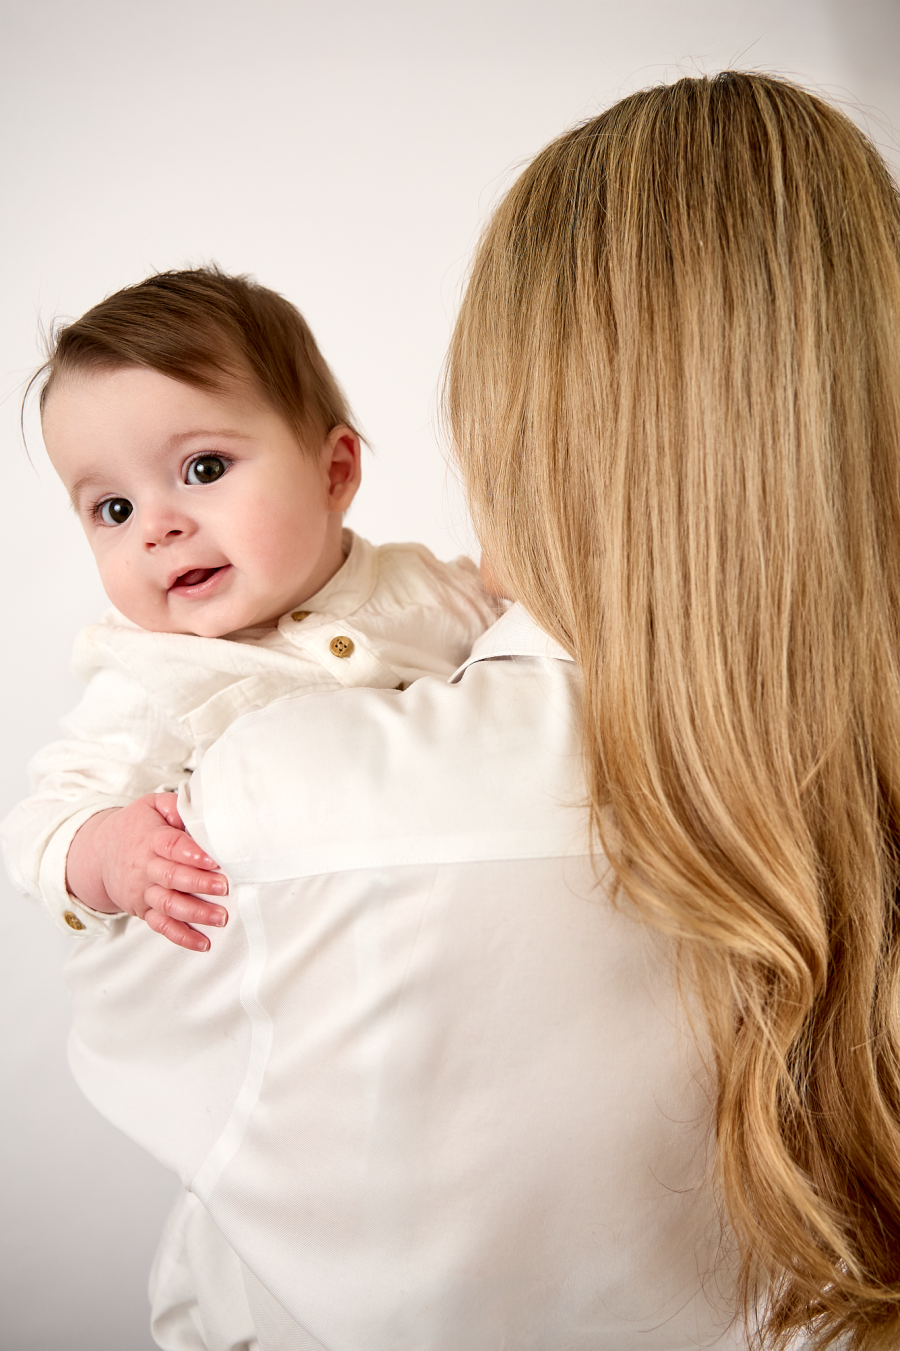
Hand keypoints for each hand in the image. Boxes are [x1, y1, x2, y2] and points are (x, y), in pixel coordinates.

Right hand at [65, 793, 227, 951]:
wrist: (99, 852)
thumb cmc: (135, 827)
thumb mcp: (151, 806)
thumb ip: (175, 806)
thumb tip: (199, 812)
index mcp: (150, 839)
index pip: (171, 846)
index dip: (191, 854)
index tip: (213, 860)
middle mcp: (145, 868)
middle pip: (172, 877)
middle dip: (199, 884)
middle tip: (224, 887)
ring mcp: (143, 892)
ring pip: (168, 905)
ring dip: (195, 913)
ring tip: (220, 917)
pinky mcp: (142, 910)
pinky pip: (161, 926)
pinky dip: (181, 936)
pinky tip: (203, 943)